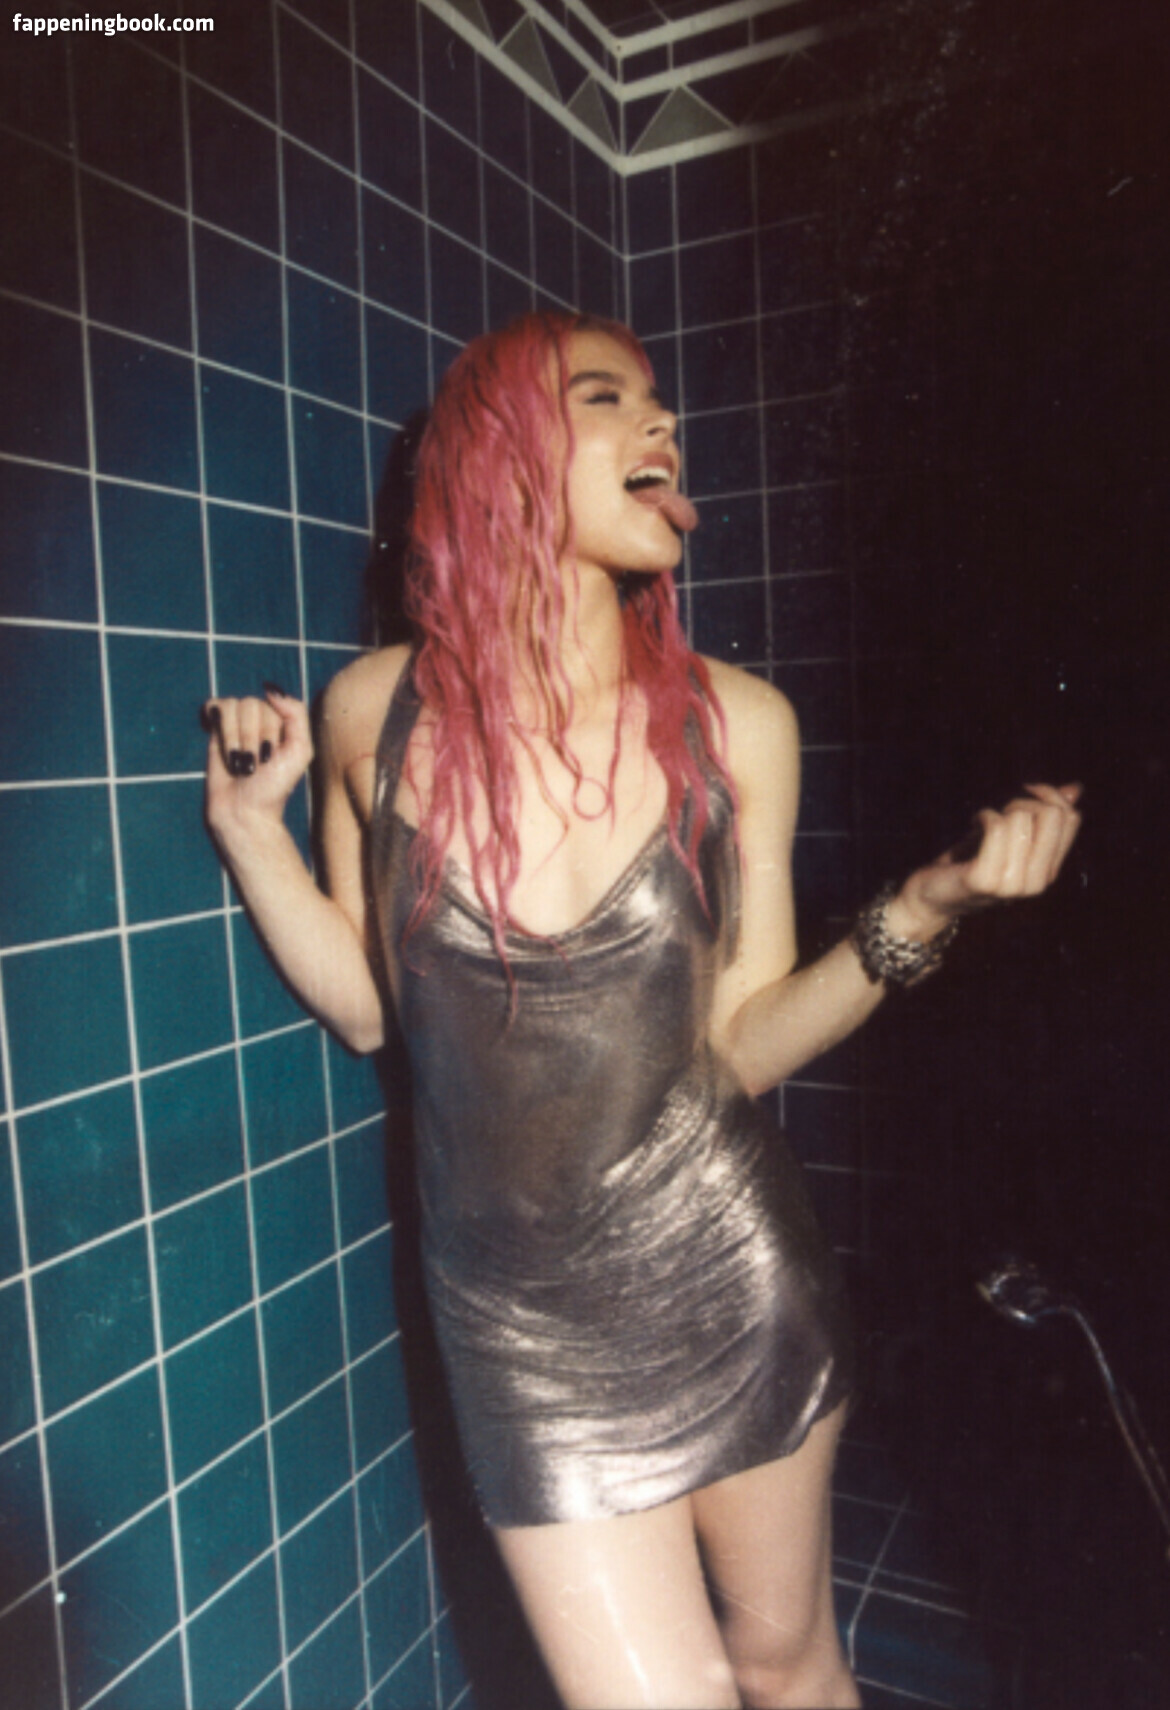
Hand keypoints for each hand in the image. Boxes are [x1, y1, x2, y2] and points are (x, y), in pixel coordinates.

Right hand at [203, 685, 312, 837]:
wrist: (244, 811)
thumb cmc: (275, 786)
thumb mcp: (300, 751)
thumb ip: (296, 713)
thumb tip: (268, 689)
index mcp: (283, 720)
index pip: (273, 705)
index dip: (268, 733)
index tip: (270, 759)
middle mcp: (261, 718)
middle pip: (251, 705)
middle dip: (250, 738)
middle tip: (253, 765)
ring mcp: (238, 722)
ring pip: (231, 706)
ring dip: (234, 739)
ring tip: (238, 762)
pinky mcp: (216, 730)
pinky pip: (214, 706)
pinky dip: (218, 729)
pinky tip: (222, 745)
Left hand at [890, 783, 1082, 936]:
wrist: (931, 897)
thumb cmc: (970, 860)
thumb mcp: (1011, 836)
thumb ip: (1043, 816)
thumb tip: (1075, 789)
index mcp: (1049, 872)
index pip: (1071, 819)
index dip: (1050, 794)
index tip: (1025, 792)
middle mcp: (1037, 882)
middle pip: (1052, 815)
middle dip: (1024, 802)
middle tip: (1000, 814)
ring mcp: (1012, 885)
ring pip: (1021, 818)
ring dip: (999, 811)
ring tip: (983, 824)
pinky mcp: (985, 880)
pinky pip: (996, 827)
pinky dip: (983, 816)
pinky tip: (974, 824)